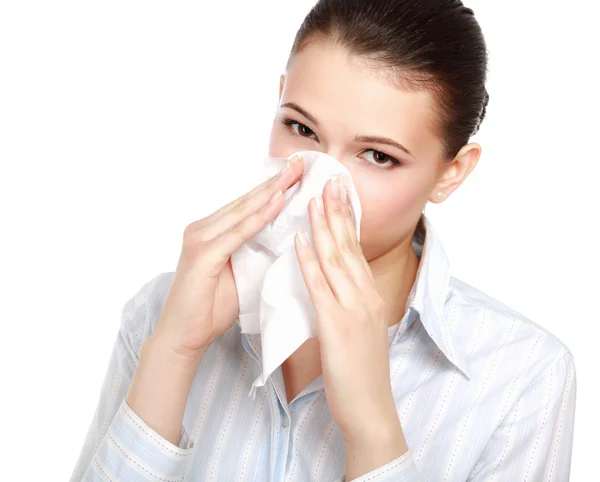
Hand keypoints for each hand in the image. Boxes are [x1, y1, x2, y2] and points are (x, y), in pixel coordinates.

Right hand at [152, 154, 304, 360]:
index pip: (248, 206)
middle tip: (300, 163)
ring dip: (271, 192)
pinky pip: (237, 232)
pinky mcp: (202, 253)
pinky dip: (259, 217)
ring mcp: (200, 238)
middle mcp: (203, 228)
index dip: (273, 189)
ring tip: (294, 175)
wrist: (184, 336)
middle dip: (276, 182)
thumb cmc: (211, 308)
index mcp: (212, 232)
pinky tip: (277, 202)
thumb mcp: (242, 274)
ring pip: (242, 211)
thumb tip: (285, 238)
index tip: (297, 174)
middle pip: (246, 201)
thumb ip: (256, 252)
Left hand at [293, 176, 401, 438]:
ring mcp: (353, 308)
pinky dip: (309, 260)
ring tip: (313, 198)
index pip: (356, 249)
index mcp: (368, 295)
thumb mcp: (358, 329)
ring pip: (336, 258)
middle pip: (348, 245)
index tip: (337, 193)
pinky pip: (321, 286)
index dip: (346, 219)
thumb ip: (347, 303)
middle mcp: (365, 295)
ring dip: (324, 225)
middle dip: (337, 210)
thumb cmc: (359, 372)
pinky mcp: (338, 325)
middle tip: (329, 180)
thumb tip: (331, 283)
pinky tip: (300, 240)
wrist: (370, 408)